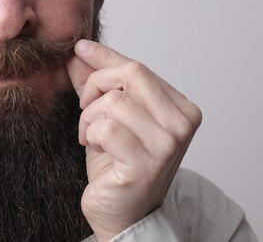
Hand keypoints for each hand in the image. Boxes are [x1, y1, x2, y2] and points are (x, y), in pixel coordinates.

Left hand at [66, 40, 201, 240]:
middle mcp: (182, 124)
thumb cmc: (118, 164)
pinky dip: (90, 135)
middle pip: (131, 74)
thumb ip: (98, 84)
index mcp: (181, 108)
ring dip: (90, 117)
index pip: (138, 68)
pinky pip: (105, 128)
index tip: (80, 47)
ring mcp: (168, 145)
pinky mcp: (146, 164)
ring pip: (114, 102)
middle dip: (96, 85)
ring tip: (90, 135)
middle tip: (85, 106)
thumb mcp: (107, 116)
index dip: (105, 56)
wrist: (122, 214)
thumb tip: (80, 53)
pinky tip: (95, 148)